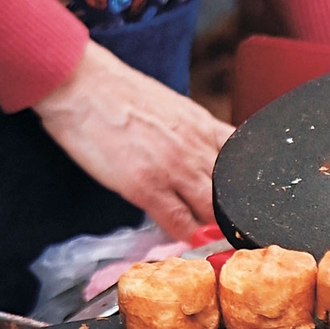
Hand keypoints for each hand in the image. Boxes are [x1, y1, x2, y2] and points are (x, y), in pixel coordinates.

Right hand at [33, 41, 233, 239]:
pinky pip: (178, 222)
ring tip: (216, 242)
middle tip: (234, 231)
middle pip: (230, 192)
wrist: (83, 85)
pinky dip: (187, 236)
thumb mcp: (173, 107)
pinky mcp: (146, 186)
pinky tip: (189, 242)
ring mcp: (174, 168)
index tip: (246, 204)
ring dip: (214, 228)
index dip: (245, 188)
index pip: (242, 164)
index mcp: (203, 125)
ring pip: (211, 210)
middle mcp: (196, 147)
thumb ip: (194, 132)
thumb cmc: (120, 93)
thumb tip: (205, 155)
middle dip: (233, 213)